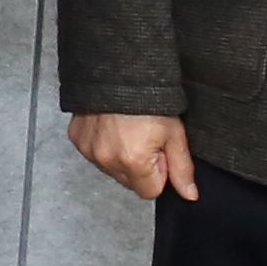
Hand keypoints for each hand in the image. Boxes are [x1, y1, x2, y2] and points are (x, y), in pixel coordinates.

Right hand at [70, 108, 198, 202]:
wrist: (119, 70)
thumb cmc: (150, 99)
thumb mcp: (174, 133)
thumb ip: (182, 168)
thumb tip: (190, 195)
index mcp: (133, 163)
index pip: (150, 191)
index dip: (159, 172)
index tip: (159, 149)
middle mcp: (107, 161)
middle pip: (129, 182)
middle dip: (139, 166)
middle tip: (144, 137)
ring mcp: (88, 150)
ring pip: (111, 169)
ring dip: (120, 156)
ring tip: (127, 129)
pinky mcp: (77, 138)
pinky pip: (94, 154)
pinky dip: (103, 145)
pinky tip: (110, 126)